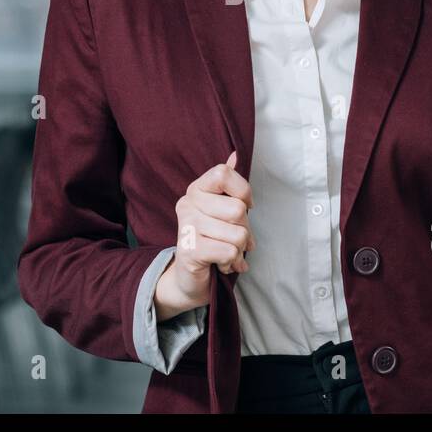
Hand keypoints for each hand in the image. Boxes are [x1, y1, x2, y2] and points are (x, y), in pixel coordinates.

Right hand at [155, 151, 255, 315]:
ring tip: (227, 253)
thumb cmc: (212, 240)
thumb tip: (235, 154)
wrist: (189, 277)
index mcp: (196, 189)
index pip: (223, 173)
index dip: (242, 191)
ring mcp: (186, 227)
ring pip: (238, 234)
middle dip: (244, 229)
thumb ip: (228, 184)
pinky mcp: (189, 250)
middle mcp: (187, 204)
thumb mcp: (222, 210)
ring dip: (239, 249)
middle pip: (237, 209)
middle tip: (233, 239)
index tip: (245, 206)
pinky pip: (229, 252)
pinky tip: (221, 264)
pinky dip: (232, 262)